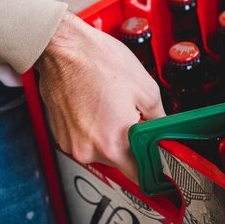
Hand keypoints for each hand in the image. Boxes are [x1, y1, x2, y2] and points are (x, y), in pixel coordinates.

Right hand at [36, 13, 165, 182]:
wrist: (63, 48)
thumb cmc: (99, 62)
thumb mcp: (146, 88)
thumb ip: (159, 120)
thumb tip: (163, 133)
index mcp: (113, 143)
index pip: (138, 175)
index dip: (152, 168)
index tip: (158, 163)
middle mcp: (89, 150)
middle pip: (120, 162)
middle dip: (131, 144)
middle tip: (135, 118)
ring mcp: (71, 144)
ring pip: (102, 150)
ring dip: (111, 134)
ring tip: (112, 105)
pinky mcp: (60, 135)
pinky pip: (85, 140)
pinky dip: (94, 128)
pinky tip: (97, 105)